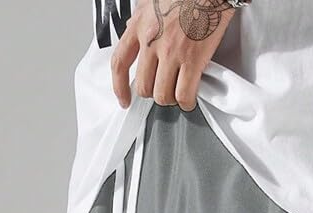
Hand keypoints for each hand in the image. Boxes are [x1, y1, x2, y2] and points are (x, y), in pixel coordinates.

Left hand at [111, 1, 236, 111]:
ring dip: (171, 99)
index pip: (120, 63)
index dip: (119, 87)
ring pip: (163, 95)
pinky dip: (187, 102)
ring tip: (178, 92)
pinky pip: (184, 95)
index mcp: (140, 25)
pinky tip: (190, 97)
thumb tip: (133, 32)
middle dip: (154, 93)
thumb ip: (141, 21)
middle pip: (144, 87)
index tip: (124, 99)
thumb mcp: (152, 3)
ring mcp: (172, 52)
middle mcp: (152, 40)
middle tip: (164, 90)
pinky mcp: (192, 60)